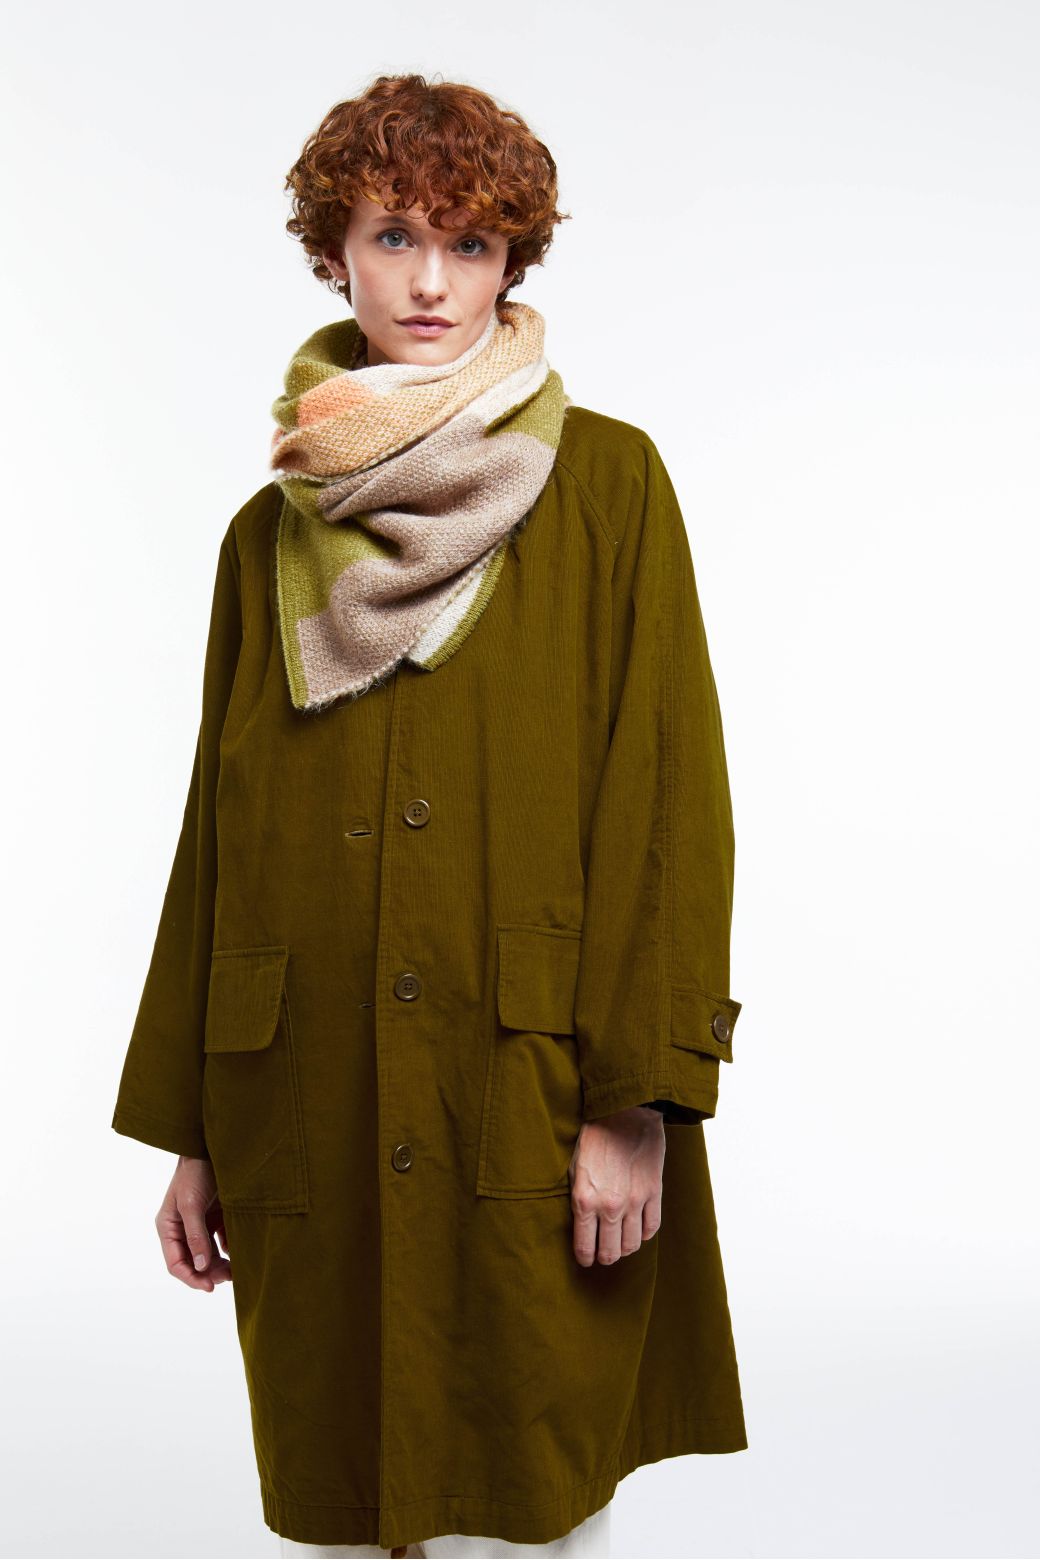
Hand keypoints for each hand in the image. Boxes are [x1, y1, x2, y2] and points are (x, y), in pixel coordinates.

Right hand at [155, 1156, 232, 1290]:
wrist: (213, 1146)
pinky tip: (240, 1251)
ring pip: (209, 1254)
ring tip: (236, 1270)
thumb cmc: (195, 1171)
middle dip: (209, 1273)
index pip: (176, 1263)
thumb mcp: (192, 1204)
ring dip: (221, 1265)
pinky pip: (223, 1240)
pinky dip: (231, 1249)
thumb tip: (200, 1267)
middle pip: (194, 1262)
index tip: (210, 1287)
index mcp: (168, 1227)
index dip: (191, 1278)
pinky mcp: (217, 1217)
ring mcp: (201, 1223)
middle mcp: (183, 1229)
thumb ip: (195, 1235)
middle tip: (229, 1277)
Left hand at [568, 1105, 664, 1267]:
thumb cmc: (594, 1137)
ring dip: (625, 1249)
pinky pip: (653, 1227)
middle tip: (603, 1254)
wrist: (625, 1111)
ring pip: (633, 1245)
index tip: (585, 1260)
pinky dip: (645, 1234)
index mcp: (584, 1200)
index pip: (584, 1247)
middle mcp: (610, 1206)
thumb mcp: (573, 1166)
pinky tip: (638, 1229)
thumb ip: (577, 1198)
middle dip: (604, 1258)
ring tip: (620, 1243)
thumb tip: (579, 1223)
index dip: (584, 1258)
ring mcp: (634, 1201)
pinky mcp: (654, 1192)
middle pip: (610, 1253)